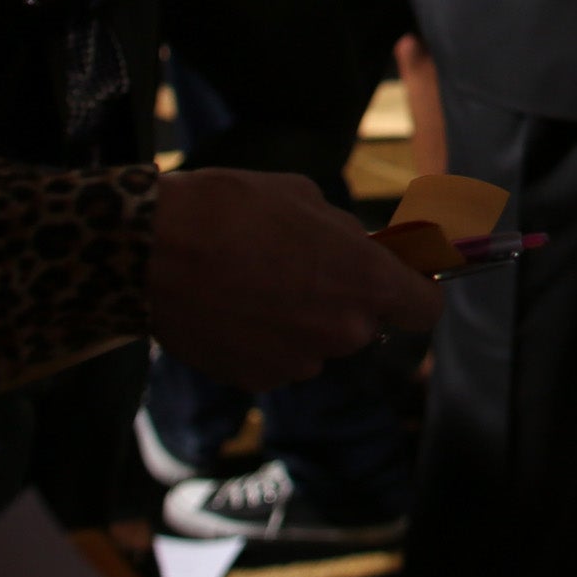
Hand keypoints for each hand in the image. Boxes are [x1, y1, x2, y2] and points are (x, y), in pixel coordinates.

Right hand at [149, 167, 441, 387]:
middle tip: (302, 267)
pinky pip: (279, 360)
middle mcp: (341, 330)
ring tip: (255, 282)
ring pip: (319, 343)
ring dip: (301, 321)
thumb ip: (345, 233)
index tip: (400, 281)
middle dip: (344, 300)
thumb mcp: (303, 196)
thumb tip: (359, 248)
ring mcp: (299, 361)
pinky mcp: (257, 379)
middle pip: (365, 324)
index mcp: (365, 281)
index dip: (415, 292)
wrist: (151, 250)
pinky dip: (265, 340)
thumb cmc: (230, 209)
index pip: (425, 309)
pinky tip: (233, 307)